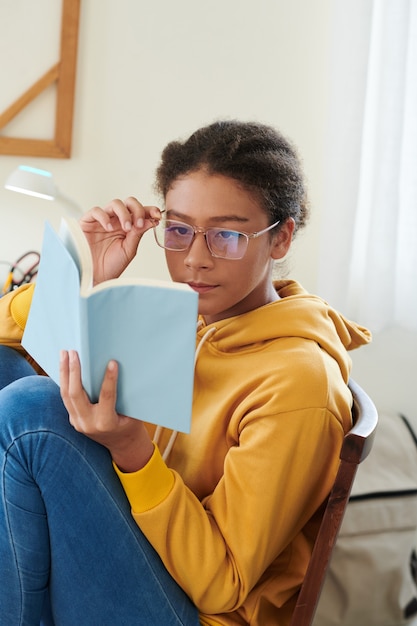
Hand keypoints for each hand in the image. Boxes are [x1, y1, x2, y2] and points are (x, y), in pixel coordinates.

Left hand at [59, 350, 153, 471]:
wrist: (122, 445)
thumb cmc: (131, 425)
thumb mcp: (133, 413)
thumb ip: (124, 395)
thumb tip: (120, 370)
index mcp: (106, 423)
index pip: (106, 396)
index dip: (109, 379)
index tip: (112, 362)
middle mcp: (88, 424)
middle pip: (75, 394)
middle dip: (73, 371)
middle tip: (73, 352)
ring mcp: (78, 423)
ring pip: (66, 395)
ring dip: (64, 373)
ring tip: (64, 354)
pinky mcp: (73, 420)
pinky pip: (66, 398)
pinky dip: (65, 381)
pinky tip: (65, 367)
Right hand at [80, 197, 161, 283]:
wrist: (95, 277)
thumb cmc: (111, 265)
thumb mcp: (129, 249)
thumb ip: (138, 234)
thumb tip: (151, 220)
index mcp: (128, 227)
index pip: (140, 212)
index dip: (150, 210)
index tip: (157, 216)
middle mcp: (116, 221)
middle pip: (129, 203)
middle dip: (138, 210)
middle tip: (139, 223)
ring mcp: (102, 220)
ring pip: (115, 203)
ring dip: (124, 214)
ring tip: (126, 228)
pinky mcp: (88, 222)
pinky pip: (96, 211)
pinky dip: (104, 217)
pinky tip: (109, 228)